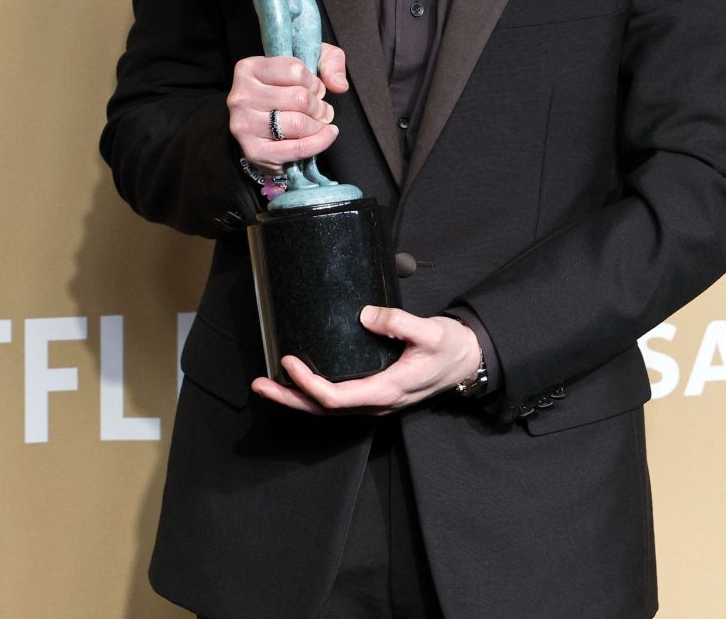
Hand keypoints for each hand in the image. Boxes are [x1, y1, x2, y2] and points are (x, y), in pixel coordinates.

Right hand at [227, 43, 348, 168]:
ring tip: (319, 122)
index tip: (314, 90)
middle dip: (319, 106)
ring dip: (318, 124)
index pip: (296, 70)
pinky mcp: (254, 151)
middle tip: (320, 110)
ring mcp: (245, 124)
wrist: (262, 129)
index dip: (314, 82)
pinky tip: (327, 135)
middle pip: (299, 98)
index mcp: (249, 69)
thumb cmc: (284, 92)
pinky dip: (320, 142)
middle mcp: (241, 96)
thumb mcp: (309, 62)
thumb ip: (330, 61)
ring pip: (299, 123)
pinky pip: (298, 148)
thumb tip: (339, 85)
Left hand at [251, 306, 482, 414]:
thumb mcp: (430, 332)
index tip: (290, 360)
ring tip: (268, 384)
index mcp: (386, 391)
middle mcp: (376, 403)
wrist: (466, 363)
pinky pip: (337, 401)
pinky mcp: (373, 393)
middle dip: (289, 398)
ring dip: (296, 399)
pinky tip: (298, 382)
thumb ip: (400, 323)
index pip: (336, 398)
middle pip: (323, 410)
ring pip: (327, 410)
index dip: (308, 383)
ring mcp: (374, 402)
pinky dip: (312, 394)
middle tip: (259, 384)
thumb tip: (366, 316)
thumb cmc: (449, 348)